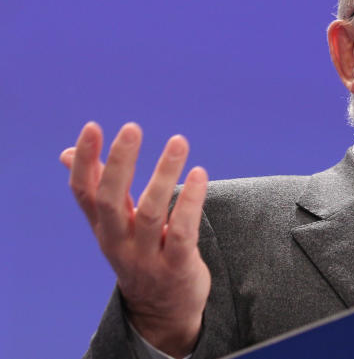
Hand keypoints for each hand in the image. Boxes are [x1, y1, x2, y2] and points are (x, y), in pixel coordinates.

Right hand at [60, 122, 210, 358]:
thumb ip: (98, 189)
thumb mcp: (115, 225)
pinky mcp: (177, 267)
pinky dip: (191, 202)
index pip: (84, 192)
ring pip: (152, 213)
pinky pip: (183, 232)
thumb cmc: (140, 253)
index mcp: (103, 227)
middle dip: (120, 163)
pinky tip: (199, 174)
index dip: (86, 161)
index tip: (92, 127)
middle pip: (111, 200)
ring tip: (178, 141)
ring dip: (164, 175)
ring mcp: (147, 256)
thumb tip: (68, 152)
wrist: (162, 311)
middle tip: (132, 128)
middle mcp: (119, 241)